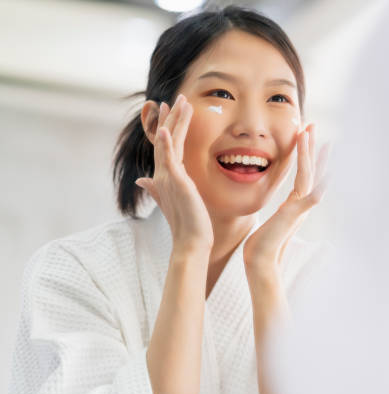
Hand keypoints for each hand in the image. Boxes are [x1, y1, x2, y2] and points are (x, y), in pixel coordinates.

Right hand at [135, 94, 213, 251]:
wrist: (191, 241)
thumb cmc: (187, 224)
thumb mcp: (172, 201)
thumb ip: (156, 189)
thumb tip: (141, 180)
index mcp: (166, 178)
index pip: (166, 147)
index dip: (167, 128)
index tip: (168, 111)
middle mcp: (164, 175)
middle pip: (166, 141)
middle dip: (170, 119)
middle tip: (174, 99)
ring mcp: (168, 178)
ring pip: (169, 144)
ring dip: (173, 122)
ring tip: (178, 103)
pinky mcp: (175, 183)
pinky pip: (168, 160)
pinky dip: (165, 144)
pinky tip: (164, 130)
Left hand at [243, 123, 330, 281]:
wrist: (261, 263)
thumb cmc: (261, 246)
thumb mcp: (271, 222)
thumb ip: (280, 212)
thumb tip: (279, 207)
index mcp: (296, 204)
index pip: (304, 173)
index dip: (306, 154)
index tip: (305, 135)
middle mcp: (302, 204)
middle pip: (311, 169)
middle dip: (311, 146)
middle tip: (312, 124)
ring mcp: (301, 209)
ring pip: (309, 176)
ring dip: (310, 153)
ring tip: (308, 133)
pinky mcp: (297, 214)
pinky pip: (312, 195)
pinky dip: (320, 183)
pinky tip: (327, 172)